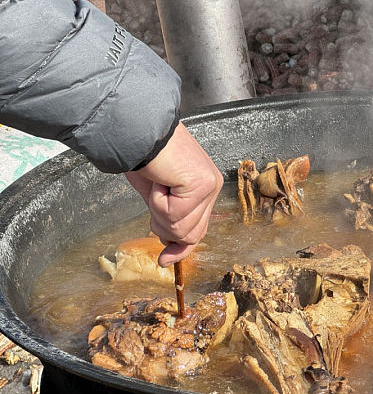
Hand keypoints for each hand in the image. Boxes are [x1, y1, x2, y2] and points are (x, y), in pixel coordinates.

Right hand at [124, 122, 222, 266]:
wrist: (137, 132)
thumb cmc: (144, 158)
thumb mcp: (157, 199)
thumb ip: (168, 223)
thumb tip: (168, 259)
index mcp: (205, 189)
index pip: (199, 230)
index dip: (181, 248)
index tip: (165, 261)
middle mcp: (212, 187)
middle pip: (191, 234)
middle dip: (164, 224)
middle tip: (156, 196)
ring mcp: (209, 186)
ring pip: (180, 229)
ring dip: (158, 211)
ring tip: (158, 184)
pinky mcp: (201, 185)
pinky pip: (173, 214)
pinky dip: (157, 201)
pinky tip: (160, 179)